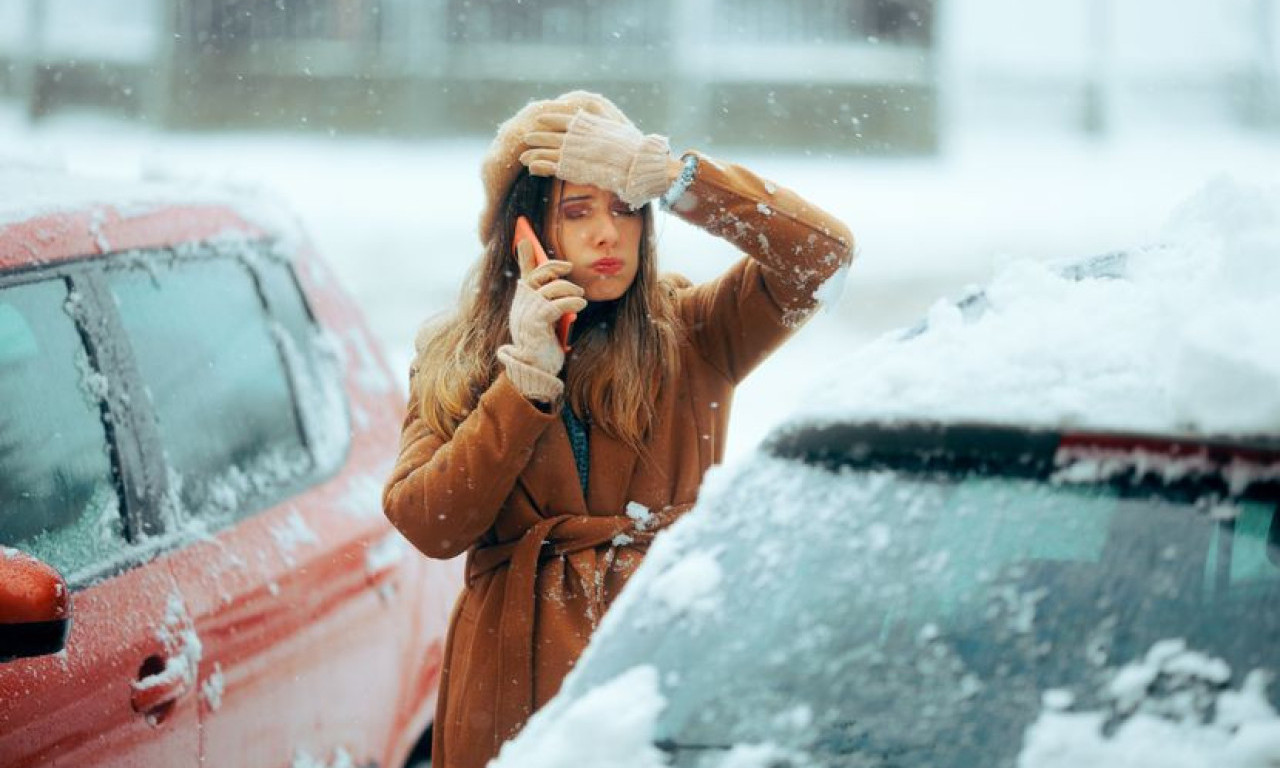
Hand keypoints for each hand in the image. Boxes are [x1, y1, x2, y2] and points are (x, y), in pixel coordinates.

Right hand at [497, 240, 586, 402]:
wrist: (535, 369)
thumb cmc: (543, 344)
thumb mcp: (546, 319)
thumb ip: (550, 301)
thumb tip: (560, 284)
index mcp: (523, 301)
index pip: (524, 273)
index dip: (525, 256)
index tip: (525, 238)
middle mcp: (521, 303)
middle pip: (538, 274)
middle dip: (554, 266)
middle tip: (568, 267)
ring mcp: (526, 312)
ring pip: (551, 288)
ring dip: (570, 288)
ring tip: (580, 295)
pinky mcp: (536, 322)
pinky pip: (556, 303)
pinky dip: (571, 300)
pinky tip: (580, 303)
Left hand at [519, 109, 672, 208]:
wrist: (637, 164)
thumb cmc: (634, 148)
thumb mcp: (618, 127)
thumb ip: (604, 121)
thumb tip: (600, 117)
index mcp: (589, 124)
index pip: (564, 118)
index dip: (551, 118)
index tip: (541, 117)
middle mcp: (579, 136)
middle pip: (552, 133)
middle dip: (538, 136)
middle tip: (526, 137)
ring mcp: (575, 152)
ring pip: (548, 149)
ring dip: (534, 152)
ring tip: (522, 156)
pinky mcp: (574, 168)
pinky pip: (552, 166)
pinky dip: (540, 166)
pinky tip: (531, 168)